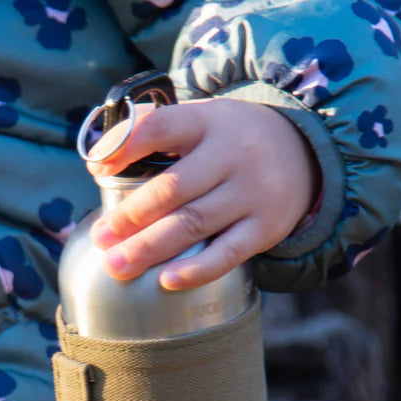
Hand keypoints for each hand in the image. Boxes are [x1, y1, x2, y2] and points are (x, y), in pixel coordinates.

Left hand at [85, 97, 319, 289]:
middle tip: (101, 238)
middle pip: (174, 189)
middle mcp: (233, 155)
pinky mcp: (266, 227)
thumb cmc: (229, 141)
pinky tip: (166, 280)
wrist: (302, 153)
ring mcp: (252, 193)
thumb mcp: (200, 120)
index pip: (162, 128)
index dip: (126, 148)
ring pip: (195, 223)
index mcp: (208, 122)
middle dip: (131, 216)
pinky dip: (197, 269)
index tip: (97, 170)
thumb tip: (98, 159)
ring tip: (117, 265)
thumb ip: (154, 131)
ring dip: (151, 247)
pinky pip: (228, 253)